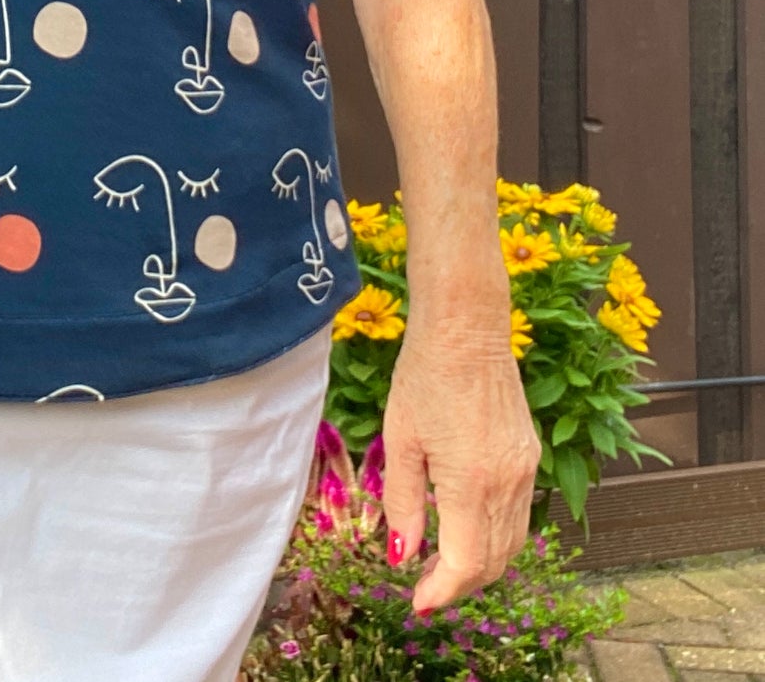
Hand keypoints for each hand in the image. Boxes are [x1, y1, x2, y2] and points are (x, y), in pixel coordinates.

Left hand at [381, 312, 540, 612]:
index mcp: (471, 482)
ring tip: (441, 562)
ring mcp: (525, 470)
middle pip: (494, 562)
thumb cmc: (423, 375)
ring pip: (513, 542)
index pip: (467, 564)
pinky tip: (466, 525)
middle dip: (460, 584)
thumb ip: (402, 503)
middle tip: (423, 585)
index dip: (442, 591)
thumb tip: (400, 556)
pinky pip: (520, 514)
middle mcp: (507, 483)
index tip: (417, 602)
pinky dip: (496, 535)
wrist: (467, 327)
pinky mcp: (530, 455)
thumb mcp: (400, 439)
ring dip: (481, 563)